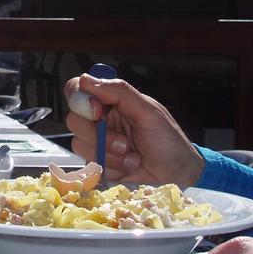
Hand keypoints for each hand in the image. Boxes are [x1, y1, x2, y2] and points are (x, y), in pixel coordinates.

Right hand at [63, 74, 202, 186]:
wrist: (178, 174)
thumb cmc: (168, 140)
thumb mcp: (148, 112)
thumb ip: (119, 92)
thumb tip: (86, 79)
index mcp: (110, 101)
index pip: (77, 90)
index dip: (81, 101)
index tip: (99, 113)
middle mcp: (100, 120)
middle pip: (74, 120)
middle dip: (101, 137)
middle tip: (126, 144)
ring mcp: (97, 142)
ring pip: (80, 145)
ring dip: (109, 155)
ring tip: (133, 158)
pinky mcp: (97, 163)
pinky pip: (90, 165)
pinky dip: (111, 168)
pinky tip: (128, 167)